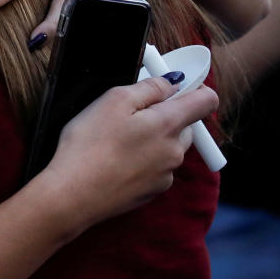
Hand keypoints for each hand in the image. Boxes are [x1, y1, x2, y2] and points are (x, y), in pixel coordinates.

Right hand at [36, 76, 218, 231]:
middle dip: (165, 116)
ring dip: (152, 140)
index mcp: (169, 124)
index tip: (172, 87)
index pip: (206, 101)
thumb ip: (149, 88)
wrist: (73, 195)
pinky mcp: (152, 192)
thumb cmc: (89, 145)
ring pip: (169, 148)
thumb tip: (172, 83)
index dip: (194, 88)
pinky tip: (115, 162)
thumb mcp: (113, 100)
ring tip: (116, 141)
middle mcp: (175, 151)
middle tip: (130, 115)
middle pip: (185, 125)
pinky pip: (156, 169)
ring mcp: (165, 175)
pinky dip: (142, 161)